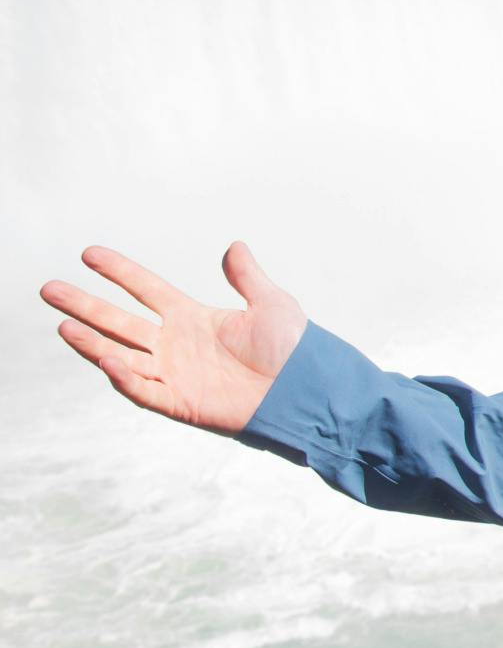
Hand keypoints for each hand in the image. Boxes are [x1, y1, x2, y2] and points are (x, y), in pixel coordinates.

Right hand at [40, 242, 307, 434]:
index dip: (119, 272)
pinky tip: (107, 359)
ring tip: (62, 324)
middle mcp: (176, 344)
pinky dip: (124, 377)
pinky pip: (143, 390)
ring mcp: (175, 374)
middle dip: (85, 306)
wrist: (307, 390)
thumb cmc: (295, 349)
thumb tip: (234, 246)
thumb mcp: (271, 304)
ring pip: (121, 355)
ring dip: (92, 342)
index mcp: (193, 318)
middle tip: (50, 288)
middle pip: (120, 321)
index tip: (89, 254)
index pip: (146, 289)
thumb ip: (247, 276)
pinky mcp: (181, 402)